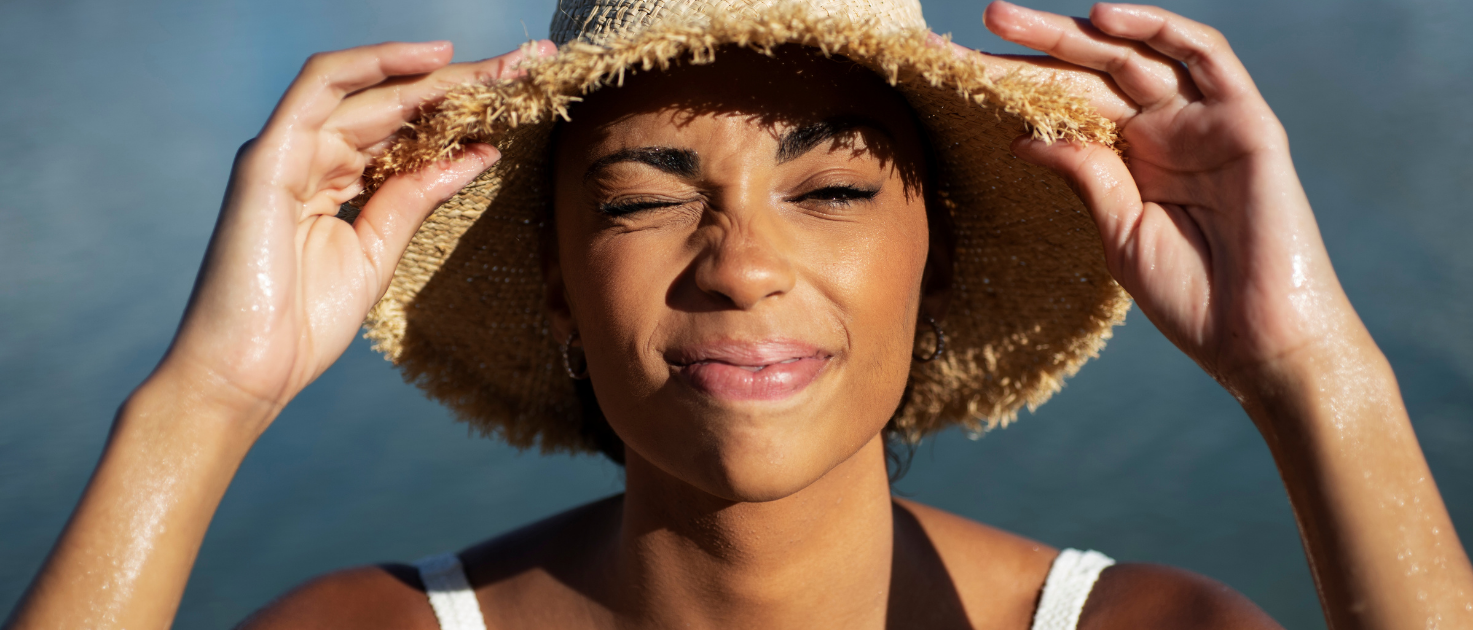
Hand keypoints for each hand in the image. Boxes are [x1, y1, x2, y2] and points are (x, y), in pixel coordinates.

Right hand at [160, 40, 556, 425]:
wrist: (248, 371)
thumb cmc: (303, 324)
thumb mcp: (379, 250)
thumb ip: (418, 196)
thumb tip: (480, 152)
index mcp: (336, 176)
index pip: (406, 126)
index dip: (464, 105)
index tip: (524, 91)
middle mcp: (312, 154)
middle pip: (395, 100)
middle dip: (465, 80)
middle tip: (528, 62)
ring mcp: (287, 151)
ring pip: (367, 89)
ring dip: (434, 71)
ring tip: (496, 66)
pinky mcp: (267, 158)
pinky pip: (318, 90)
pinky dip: (372, 66)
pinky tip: (428, 59)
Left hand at [964, 2, 1364, 386]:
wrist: (1258, 339)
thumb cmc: (1192, 297)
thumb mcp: (1118, 231)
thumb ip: (1084, 174)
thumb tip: (1023, 136)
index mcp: (1135, 160)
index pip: (1070, 106)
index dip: (1020, 85)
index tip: (963, 70)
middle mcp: (1169, 132)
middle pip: (1095, 72)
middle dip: (1038, 44)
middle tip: (988, 17)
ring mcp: (1207, 122)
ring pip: (1139, 55)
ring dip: (1081, 30)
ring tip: (1013, 17)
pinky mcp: (1247, 120)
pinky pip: (1206, 58)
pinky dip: (1159, 29)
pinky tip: (1104, 17)